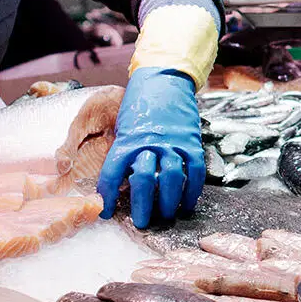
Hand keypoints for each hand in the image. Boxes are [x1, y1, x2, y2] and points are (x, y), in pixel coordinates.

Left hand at [98, 68, 205, 226]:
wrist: (164, 79)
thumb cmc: (139, 104)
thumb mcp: (123, 126)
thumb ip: (124, 152)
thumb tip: (121, 183)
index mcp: (127, 139)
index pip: (113, 173)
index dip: (108, 195)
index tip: (106, 211)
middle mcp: (149, 142)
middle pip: (144, 180)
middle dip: (142, 206)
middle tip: (141, 222)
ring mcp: (172, 142)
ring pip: (171, 178)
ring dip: (169, 202)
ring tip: (166, 214)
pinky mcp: (191, 141)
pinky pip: (194, 170)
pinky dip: (192, 190)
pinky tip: (187, 203)